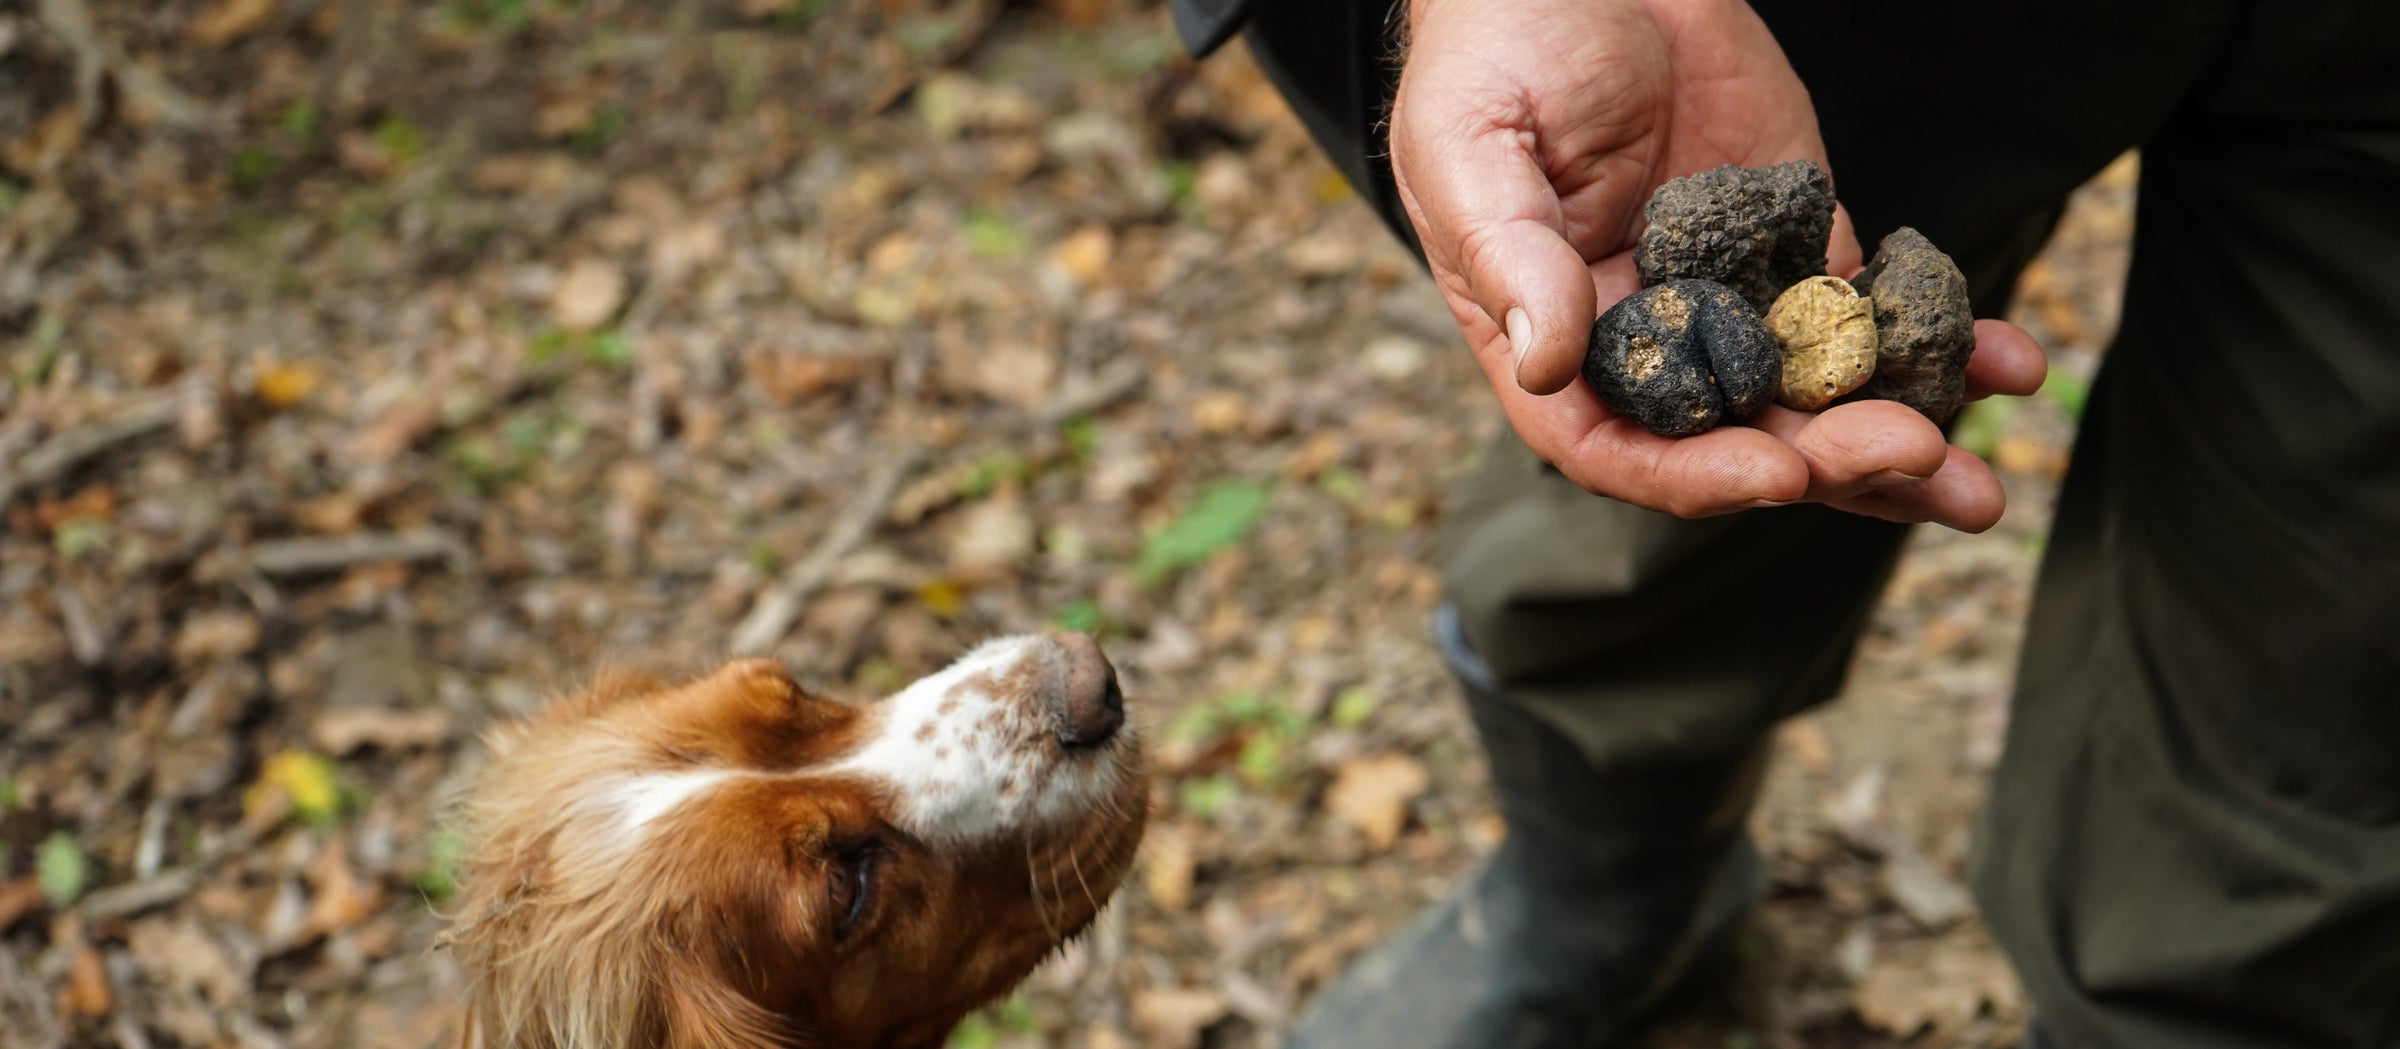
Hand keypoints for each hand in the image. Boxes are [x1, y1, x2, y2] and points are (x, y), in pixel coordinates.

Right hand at [1390, 0, 2045, 530]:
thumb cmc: (1497, 50)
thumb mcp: (1474, 148)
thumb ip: (1509, 253)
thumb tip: (1545, 362)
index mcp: (1556, 339)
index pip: (1622, 446)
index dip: (1698, 474)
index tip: (1780, 470)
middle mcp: (1650, 337)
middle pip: (1741, 433)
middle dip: (1832, 461)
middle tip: (1921, 456)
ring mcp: (1732, 294)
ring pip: (1818, 396)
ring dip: (1899, 436)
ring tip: (1979, 476)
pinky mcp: (1801, 239)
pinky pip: (1871, 311)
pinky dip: (1938, 342)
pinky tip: (2004, 361)